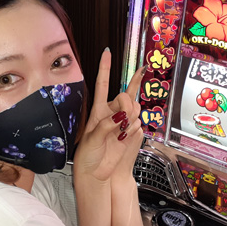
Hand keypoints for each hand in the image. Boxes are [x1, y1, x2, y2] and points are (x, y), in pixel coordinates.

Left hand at [73, 48, 144, 182]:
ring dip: (129, 119)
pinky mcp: (131, 133)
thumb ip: (106, 125)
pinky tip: (123, 138)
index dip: (105, 68)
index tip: (107, 52)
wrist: (97, 173)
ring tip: (120, 133)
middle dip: (125, 104)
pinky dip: (132, 130)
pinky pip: (138, 123)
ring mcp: (123, 122)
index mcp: (98, 110)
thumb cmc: (88, 155)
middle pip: (124, 95)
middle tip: (120, 119)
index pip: (102, 84)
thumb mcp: (92, 138)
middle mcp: (111, 113)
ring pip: (134, 109)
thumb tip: (120, 117)